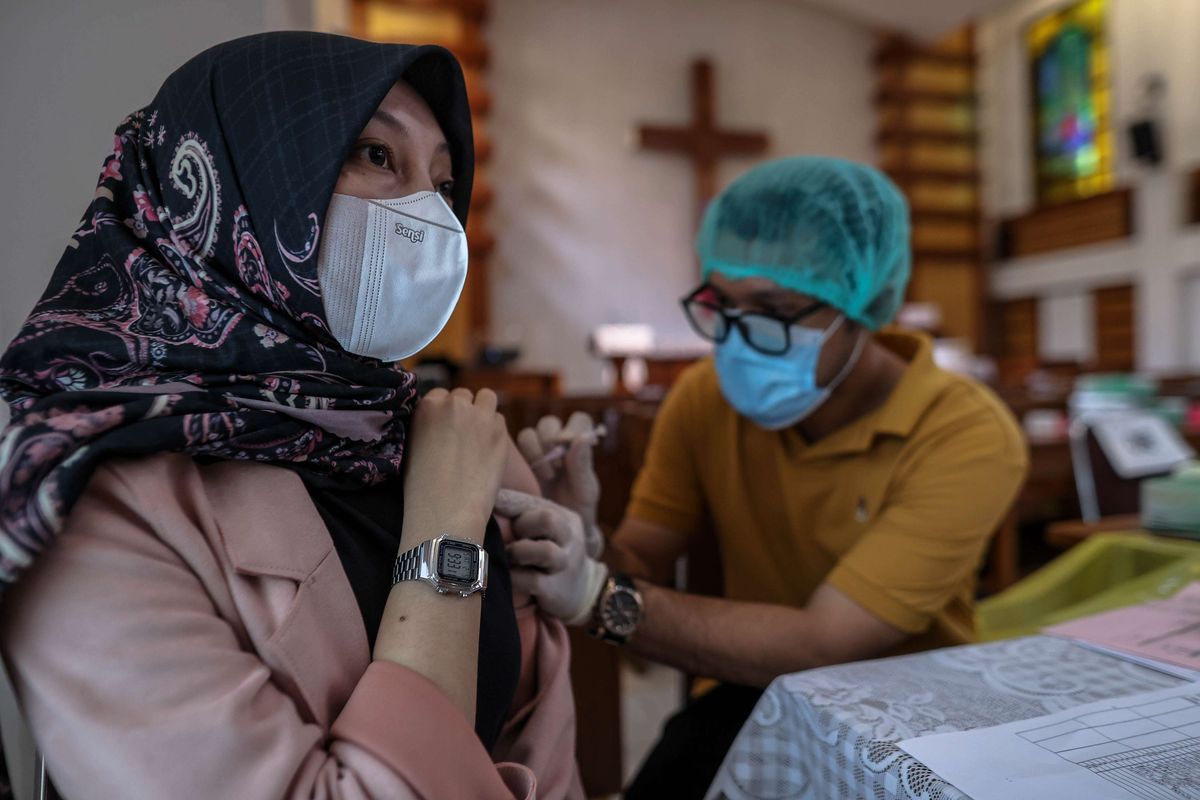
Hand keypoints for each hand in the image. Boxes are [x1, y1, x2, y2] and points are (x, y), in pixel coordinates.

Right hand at [403, 388, 508, 539]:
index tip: (445, 428)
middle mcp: (454, 404)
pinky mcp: (500, 431)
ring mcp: (480, 416)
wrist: (446, 509)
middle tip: (463, 435)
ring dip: (484, 411)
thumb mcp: (411, 447)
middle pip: (463, 395)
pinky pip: (500, 420)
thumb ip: (426, 425)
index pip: (440, 395)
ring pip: (487, 398)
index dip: (444, 412)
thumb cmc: (421, 487)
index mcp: (427, 406)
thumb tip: (439, 422)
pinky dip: (496, 430)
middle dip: (464, 410)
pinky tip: (489, 449)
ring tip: (480, 435)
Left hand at [494, 489, 607, 623]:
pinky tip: (508, 578)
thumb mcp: (545, 530)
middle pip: (548, 519)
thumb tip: (483, 499)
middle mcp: (570, 538)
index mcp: (565, 517)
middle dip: (522, 526)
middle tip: (510, 537)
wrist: (583, 591)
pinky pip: (531, 580)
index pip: (533, 502)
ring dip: (518, 552)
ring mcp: (565, 564)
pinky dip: (514, 578)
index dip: (507, 501)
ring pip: (544, 551)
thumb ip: (521, 514)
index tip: (483, 500)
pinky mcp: (556, 590)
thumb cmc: (550, 553)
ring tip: (509, 557)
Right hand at [516, 412, 603, 557]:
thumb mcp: (585, 490)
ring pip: (528, 434)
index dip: (572, 430)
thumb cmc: (577, 508)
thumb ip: (583, 464)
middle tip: (557, 468)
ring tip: (546, 476)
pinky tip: (528, 477)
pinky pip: (512, 448)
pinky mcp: (517, 462)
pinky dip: (520, 459)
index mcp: (578, 444)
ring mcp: (535, 451)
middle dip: (551, 442)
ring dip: (536, 452)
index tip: (568, 449)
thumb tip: (582, 438)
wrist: (557, 532)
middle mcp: (556, 442)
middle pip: (549, 423)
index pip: (579, 420)